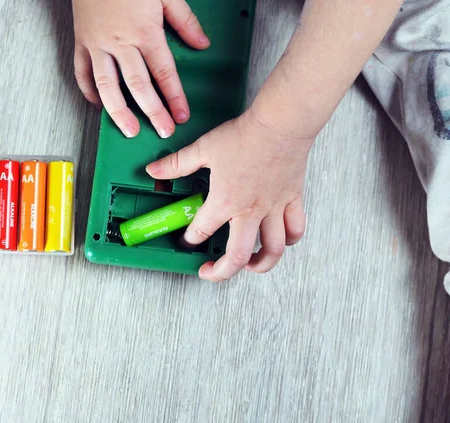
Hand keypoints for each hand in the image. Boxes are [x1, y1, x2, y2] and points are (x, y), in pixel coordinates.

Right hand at [71, 0, 209, 138]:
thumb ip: (184, 20)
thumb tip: (202, 43)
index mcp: (144, 32)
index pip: (163, 73)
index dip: (174, 98)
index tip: (182, 116)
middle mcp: (120, 43)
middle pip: (138, 86)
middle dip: (152, 112)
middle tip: (163, 130)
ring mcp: (97, 45)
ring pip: (107, 86)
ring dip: (119, 112)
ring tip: (129, 129)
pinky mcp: (81, 42)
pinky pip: (82, 73)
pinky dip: (89, 92)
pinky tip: (99, 106)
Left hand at [146, 108, 311, 281]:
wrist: (280, 123)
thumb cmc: (245, 135)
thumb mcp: (204, 148)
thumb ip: (177, 163)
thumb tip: (154, 170)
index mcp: (225, 201)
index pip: (201, 230)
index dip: (190, 239)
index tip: (187, 240)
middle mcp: (250, 211)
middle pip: (237, 256)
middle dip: (222, 271)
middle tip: (212, 272)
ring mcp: (273, 209)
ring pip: (272, 249)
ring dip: (261, 264)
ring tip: (250, 266)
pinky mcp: (292, 200)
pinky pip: (295, 229)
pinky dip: (289, 240)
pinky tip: (280, 241)